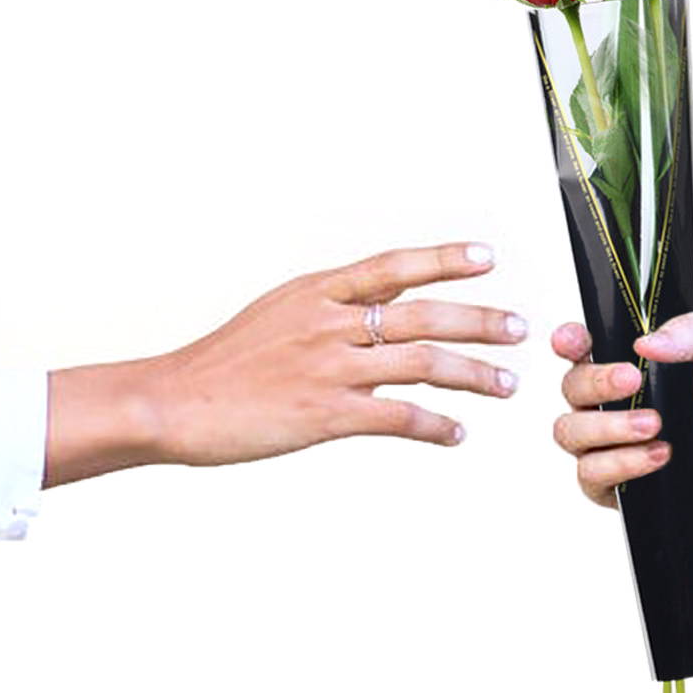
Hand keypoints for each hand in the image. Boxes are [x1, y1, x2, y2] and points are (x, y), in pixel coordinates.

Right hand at [45, 242, 524, 485]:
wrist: (172, 401)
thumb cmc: (222, 363)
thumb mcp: (277, 312)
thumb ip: (331, 306)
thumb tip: (382, 301)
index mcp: (317, 291)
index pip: (394, 266)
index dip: (444, 259)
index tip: (486, 258)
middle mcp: (328, 322)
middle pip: (424, 314)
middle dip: (480, 321)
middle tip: (521, 329)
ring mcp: (328, 368)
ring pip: (422, 364)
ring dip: (473, 375)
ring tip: (505, 385)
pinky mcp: (324, 414)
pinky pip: (397, 418)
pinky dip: (434, 426)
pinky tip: (455, 434)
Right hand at [550, 308, 692, 526]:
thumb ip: (690, 328)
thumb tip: (645, 342)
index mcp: (623, 360)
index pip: (577, 346)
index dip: (566, 341)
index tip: (572, 341)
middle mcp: (607, 402)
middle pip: (570, 388)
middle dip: (598, 383)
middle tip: (635, 381)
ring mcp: (607, 444)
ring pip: (570, 433)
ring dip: (608, 428)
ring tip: (656, 426)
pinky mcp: (615, 485)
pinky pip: (590, 476)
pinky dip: (622, 464)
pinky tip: (659, 456)